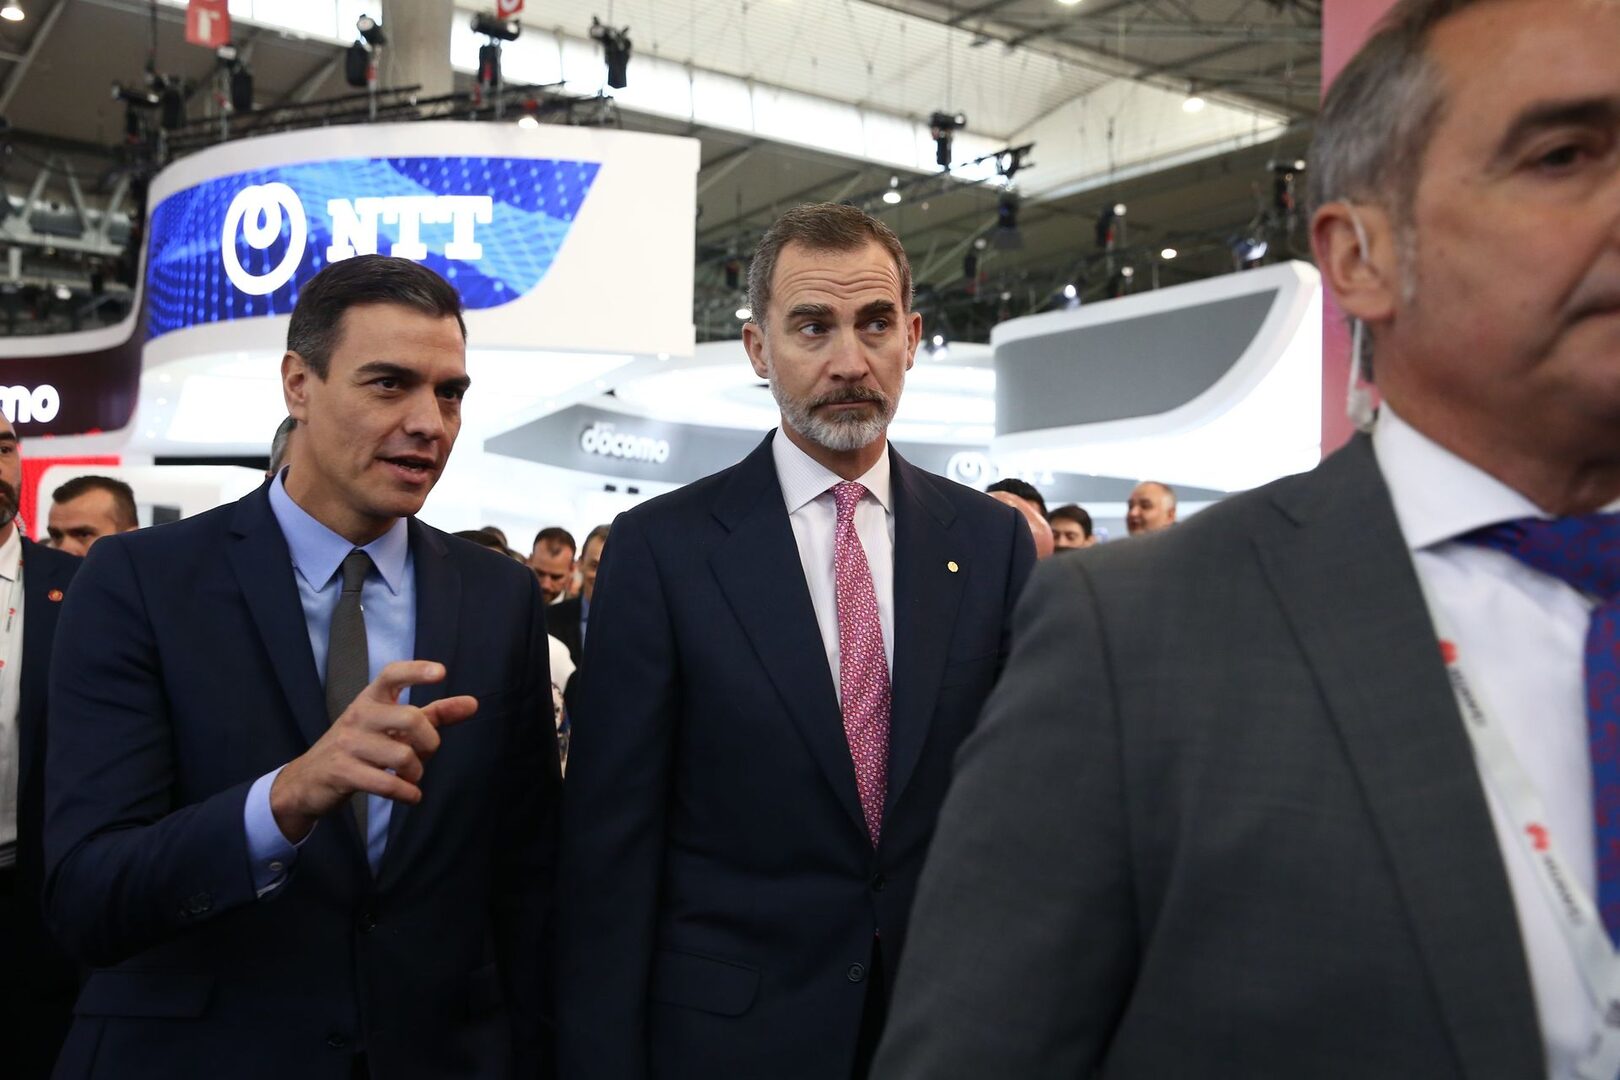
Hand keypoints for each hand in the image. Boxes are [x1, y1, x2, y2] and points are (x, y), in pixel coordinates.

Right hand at [269, 660, 477, 841]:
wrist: (307, 780)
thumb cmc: (359, 748)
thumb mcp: (391, 727)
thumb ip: (433, 715)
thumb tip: (472, 703)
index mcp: (371, 699)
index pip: (391, 675)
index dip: (416, 671)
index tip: (441, 673)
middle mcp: (359, 715)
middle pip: (411, 719)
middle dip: (430, 743)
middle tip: (424, 755)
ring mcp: (348, 743)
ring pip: (403, 756)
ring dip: (416, 774)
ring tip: (410, 778)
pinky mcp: (342, 772)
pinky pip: (387, 783)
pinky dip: (407, 794)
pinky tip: (410, 796)